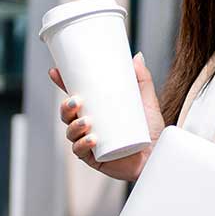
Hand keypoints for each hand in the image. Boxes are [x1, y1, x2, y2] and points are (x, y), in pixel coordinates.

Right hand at [50, 52, 165, 182]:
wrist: (159, 155)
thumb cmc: (151, 130)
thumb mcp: (147, 102)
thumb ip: (142, 80)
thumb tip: (137, 56)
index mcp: (96, 111)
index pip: (74, 96)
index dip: (62, 85)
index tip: (55, 72)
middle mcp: (88, 126)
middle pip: (67, 115)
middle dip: (65, 107)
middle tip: (76, 101)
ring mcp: (89, 143)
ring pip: (71, 133)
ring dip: (74, 126)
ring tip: (86, 121)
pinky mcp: (94, 159)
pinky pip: (81, 152)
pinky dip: (83, 145)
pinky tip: (91, 140)